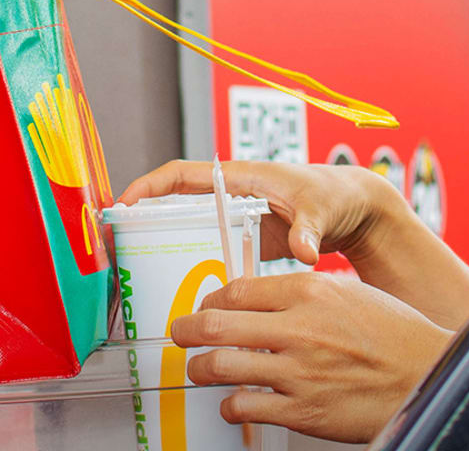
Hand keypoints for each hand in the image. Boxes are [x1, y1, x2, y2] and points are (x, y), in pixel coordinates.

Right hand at [119, 159, 468, 328]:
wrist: (354, 209)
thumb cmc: (334, 194)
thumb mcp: (321, 209)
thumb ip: (309, 231)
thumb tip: (304, 254)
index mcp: (238, 178)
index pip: (180, 175)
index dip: (148, 187)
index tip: (123, 205)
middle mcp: (229, 197)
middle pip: (172, 203)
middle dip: (140, 219)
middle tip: (114, 247)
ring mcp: (234, 220)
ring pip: (185, 229)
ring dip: (160, 245)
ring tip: (133, 272)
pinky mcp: (244, 241)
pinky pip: (206, 250)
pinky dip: (190, 266)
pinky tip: (179, 292)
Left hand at [172, 272, 452, 443]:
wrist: (432, 375)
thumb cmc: (394, 333)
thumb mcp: (345, 292)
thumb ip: (299, 293)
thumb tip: (256, 299)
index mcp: (308, 291)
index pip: (236, 290)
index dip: (211, 300)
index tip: (206, 307)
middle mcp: (299, 328)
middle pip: (218, 323)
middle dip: (188, 329)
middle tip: (180, 333)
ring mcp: (300, 372)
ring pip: (223, 365)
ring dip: (200, 368)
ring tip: (197, 370)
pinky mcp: (306, 411)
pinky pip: (249, 406)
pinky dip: (232, 405)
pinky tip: (232, 403)